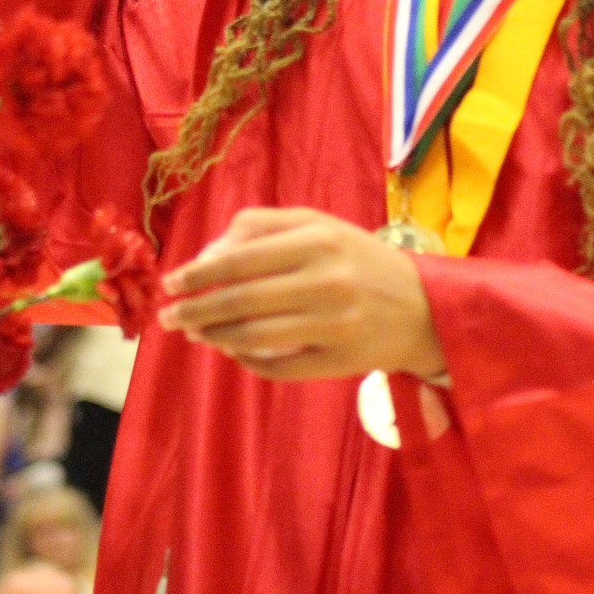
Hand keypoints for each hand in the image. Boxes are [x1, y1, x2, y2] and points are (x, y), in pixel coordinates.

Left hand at [159, 207, 446, 382]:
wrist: (424, 308)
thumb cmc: (358, 259)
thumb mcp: (318, 226)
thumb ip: (261, 228)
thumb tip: (206, 257)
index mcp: (318, 239)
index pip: (240, 258)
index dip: (197, 274)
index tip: (170, 283)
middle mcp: (326, 280)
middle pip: (241, 300)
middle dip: (195, 310)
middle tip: (169, 317)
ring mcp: (334, 324)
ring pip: (254, 336)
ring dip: (215, 336)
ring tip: (195, 332)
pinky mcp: (339, 361)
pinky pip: (278, 367)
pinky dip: (246, 360)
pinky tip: (231, 350)